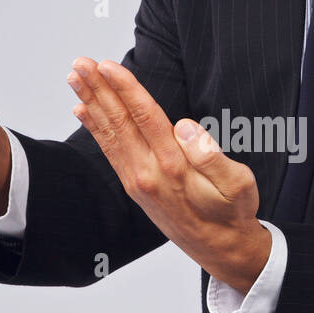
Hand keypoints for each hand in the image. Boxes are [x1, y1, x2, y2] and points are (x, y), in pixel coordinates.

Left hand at [67, 57, 271, 292]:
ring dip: (91, 103)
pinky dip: (94, 129)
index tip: (108, 65)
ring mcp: (137, 181)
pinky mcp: (134, 187)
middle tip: (80, 62)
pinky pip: (110, 151)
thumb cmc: (232, 212)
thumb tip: (184, 126)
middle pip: (119, 121)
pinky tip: (82, 111)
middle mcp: (149, 172)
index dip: (126, 89)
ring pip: (110, 133)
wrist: (220, 249)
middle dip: (99, 89)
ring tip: (75, 78)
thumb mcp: (238, 184)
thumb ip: (210, 155)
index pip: (146, 117)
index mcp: (175, 166)